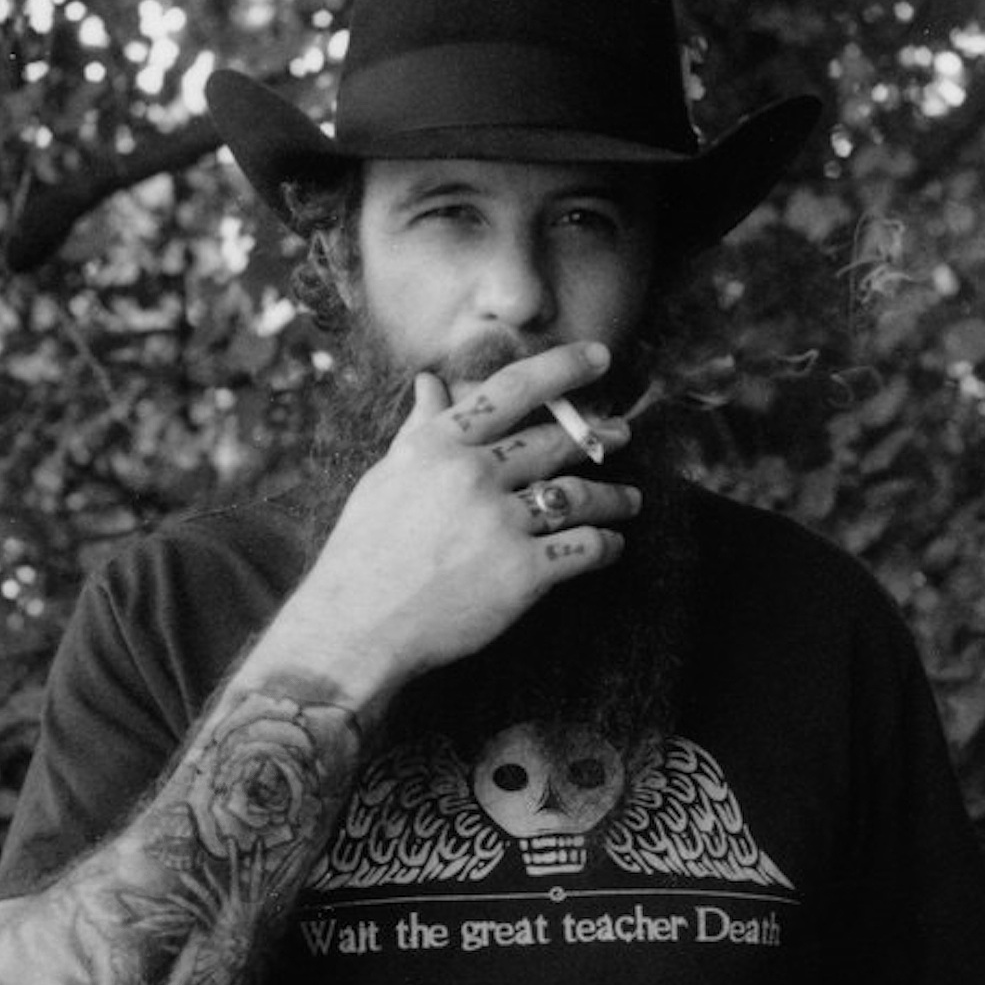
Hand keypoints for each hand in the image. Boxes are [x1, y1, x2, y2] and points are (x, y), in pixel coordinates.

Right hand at [266, 340, 641, 701]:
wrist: (355, 627)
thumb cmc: (363, 554)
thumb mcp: (386, 478)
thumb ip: (420, 429)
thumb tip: (430, 382)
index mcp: (438, 445)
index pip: (511, 390)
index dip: (562, 368)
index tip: (598, 356)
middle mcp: (473, 475)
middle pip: (555, 442)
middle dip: (597, 436)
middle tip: (620, 434)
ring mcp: (500, 523)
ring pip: (578, 495)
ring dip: (613, 497)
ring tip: (629, 499)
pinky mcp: (522, 573)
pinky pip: (583, 548)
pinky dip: (606, 545)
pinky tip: (612, 545)